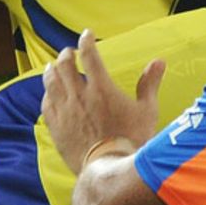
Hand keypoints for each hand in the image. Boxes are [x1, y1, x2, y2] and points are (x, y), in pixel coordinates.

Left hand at [42, 29, 164, 173]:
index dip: (86, 41)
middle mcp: (79, 96)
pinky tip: (48, 93)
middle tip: (69, 52)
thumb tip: (159, 62)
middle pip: (65, 65)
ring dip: (52, 70)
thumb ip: (149, 84)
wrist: (110, 169)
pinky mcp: (57, 128)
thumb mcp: (147, 111)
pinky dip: (47, 94)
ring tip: (52, 66)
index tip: (87, 35)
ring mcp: (65, 112)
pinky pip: (46, 104)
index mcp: (101, 88)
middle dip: (66, 54)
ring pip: (51, 82)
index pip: (89, 55)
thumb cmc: (133, 141)